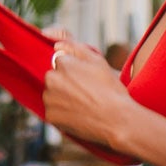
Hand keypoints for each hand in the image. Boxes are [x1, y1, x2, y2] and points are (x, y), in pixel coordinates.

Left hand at [42, 32, 132, 149]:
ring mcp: (49, 99)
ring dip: (62, 98)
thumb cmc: (110, 90)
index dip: (74, 71)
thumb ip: (76, 48)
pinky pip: (54, 112)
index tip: (86, 80)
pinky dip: (62, 113)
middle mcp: (52, 79)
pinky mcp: (51, 116)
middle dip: (65, 83)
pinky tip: (78, 115)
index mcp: (62, 64)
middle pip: (54, 79)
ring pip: (52, 95)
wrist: (116, 120)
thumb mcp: (98, 62)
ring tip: (83, 104)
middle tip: (85, 93)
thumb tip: (57, 46)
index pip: (60, 62)